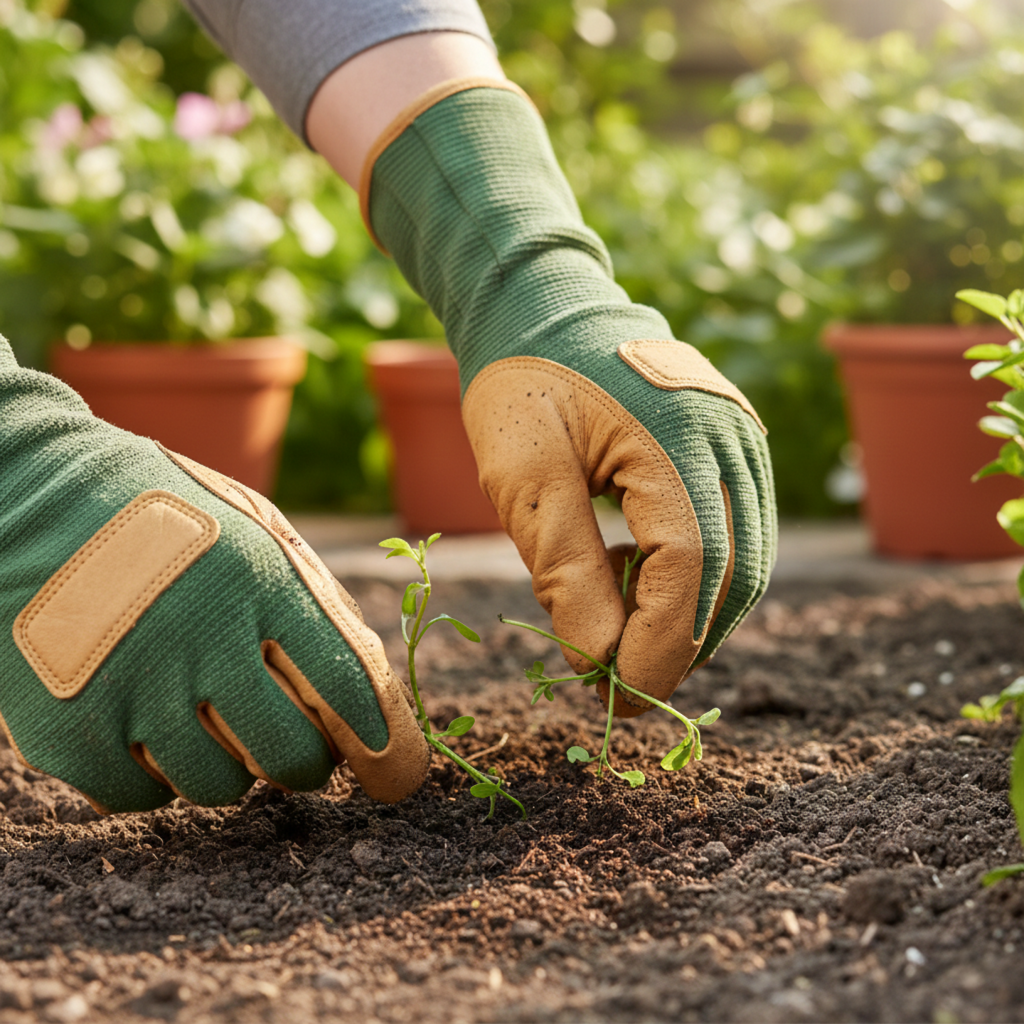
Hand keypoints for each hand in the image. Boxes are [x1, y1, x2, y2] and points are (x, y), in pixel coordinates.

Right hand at [0, 337, 428, 812]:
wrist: (33, 492)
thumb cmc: (173, 518)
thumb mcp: (258, 532)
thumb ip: (316, 608)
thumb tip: (368, 699)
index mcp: (261, 582)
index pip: (350, 689)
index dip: (389, 748)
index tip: (399, 777)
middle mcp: (200, 637)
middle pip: (291, 757)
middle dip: (310, 764)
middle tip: (299, 748)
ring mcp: (129, 686)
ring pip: (220, 786)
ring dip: (234, 768)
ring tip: (213, 719)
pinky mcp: (65, 726)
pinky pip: (140, 796)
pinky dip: (159, 776)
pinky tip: (152, 728)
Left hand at [462, 341, 774, 713]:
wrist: (544, 310)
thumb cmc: (523, 388)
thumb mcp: (525, 479)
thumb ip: (565, 570)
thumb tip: (598, 663)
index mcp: (677, 435)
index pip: (691, 565)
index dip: (659, 643)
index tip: (618, 696)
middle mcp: (730, 435)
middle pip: (733, 571)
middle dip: (680, 642)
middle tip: (622, 686)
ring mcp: (742, 438)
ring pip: (745, 559)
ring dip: (690, 614)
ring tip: (620, 630)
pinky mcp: (736, 446)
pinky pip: (735, 529)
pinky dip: (693, 576)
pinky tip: (632, 574)